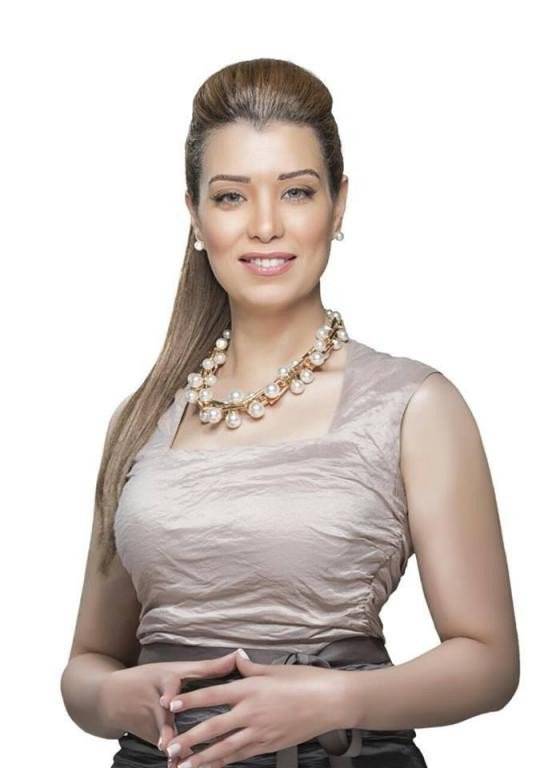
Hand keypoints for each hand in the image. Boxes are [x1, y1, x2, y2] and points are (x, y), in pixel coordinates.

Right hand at [100, 650, 242, 762]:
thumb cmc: (151, 679)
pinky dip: (172, 758)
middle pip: (163, 717)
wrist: (112, 698)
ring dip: (170, 748)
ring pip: (162, 736)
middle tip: (169, 744)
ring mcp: (151, 721)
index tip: (167, 702)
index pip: (167, 684)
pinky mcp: (150, 736)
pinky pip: (165, 746)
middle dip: (166, 731)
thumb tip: (238, 656)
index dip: (169, 692)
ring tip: (175, 761)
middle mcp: (156, 702)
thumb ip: (209, 667)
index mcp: (165, 680)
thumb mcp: (177, 668)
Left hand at [161, 651, 346, 766]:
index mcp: (251, 689)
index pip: (214, 695)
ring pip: (225, 749)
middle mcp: (251, 712)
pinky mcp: (269, 746)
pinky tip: (213, 766)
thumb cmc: (305, 680)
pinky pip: (242, 755)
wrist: (331, 702)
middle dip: (189, 739)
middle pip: (213, 728)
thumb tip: (235, 659)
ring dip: (202, 759)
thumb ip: (250, 668)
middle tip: (169, 748)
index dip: (192, 700)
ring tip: (183, 767)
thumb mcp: (275, 669)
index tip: (172, 704)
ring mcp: (260, 732)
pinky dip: (225, 762)